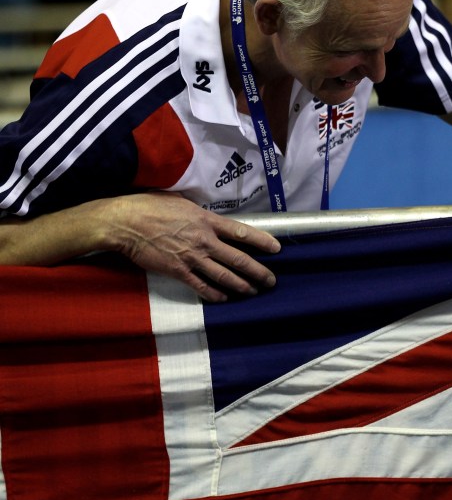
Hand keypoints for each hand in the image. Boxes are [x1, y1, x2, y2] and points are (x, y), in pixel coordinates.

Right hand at [105, 192, 281, 301]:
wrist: (125, 223)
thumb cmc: (150, 206)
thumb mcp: (181, 202)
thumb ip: (199, 213)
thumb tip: (209, 219)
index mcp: (206, 220)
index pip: (241, 231)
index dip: (261, 241)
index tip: (277, 248)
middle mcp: (204, 240)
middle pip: (238, 259)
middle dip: (258, 272)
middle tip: (271, 281)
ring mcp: (191, 257)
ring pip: (224, 276)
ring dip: (241, 286)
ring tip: (253, 292)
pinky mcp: (177, 271)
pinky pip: (201, 286)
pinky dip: (214, 294)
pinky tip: (224, 298)